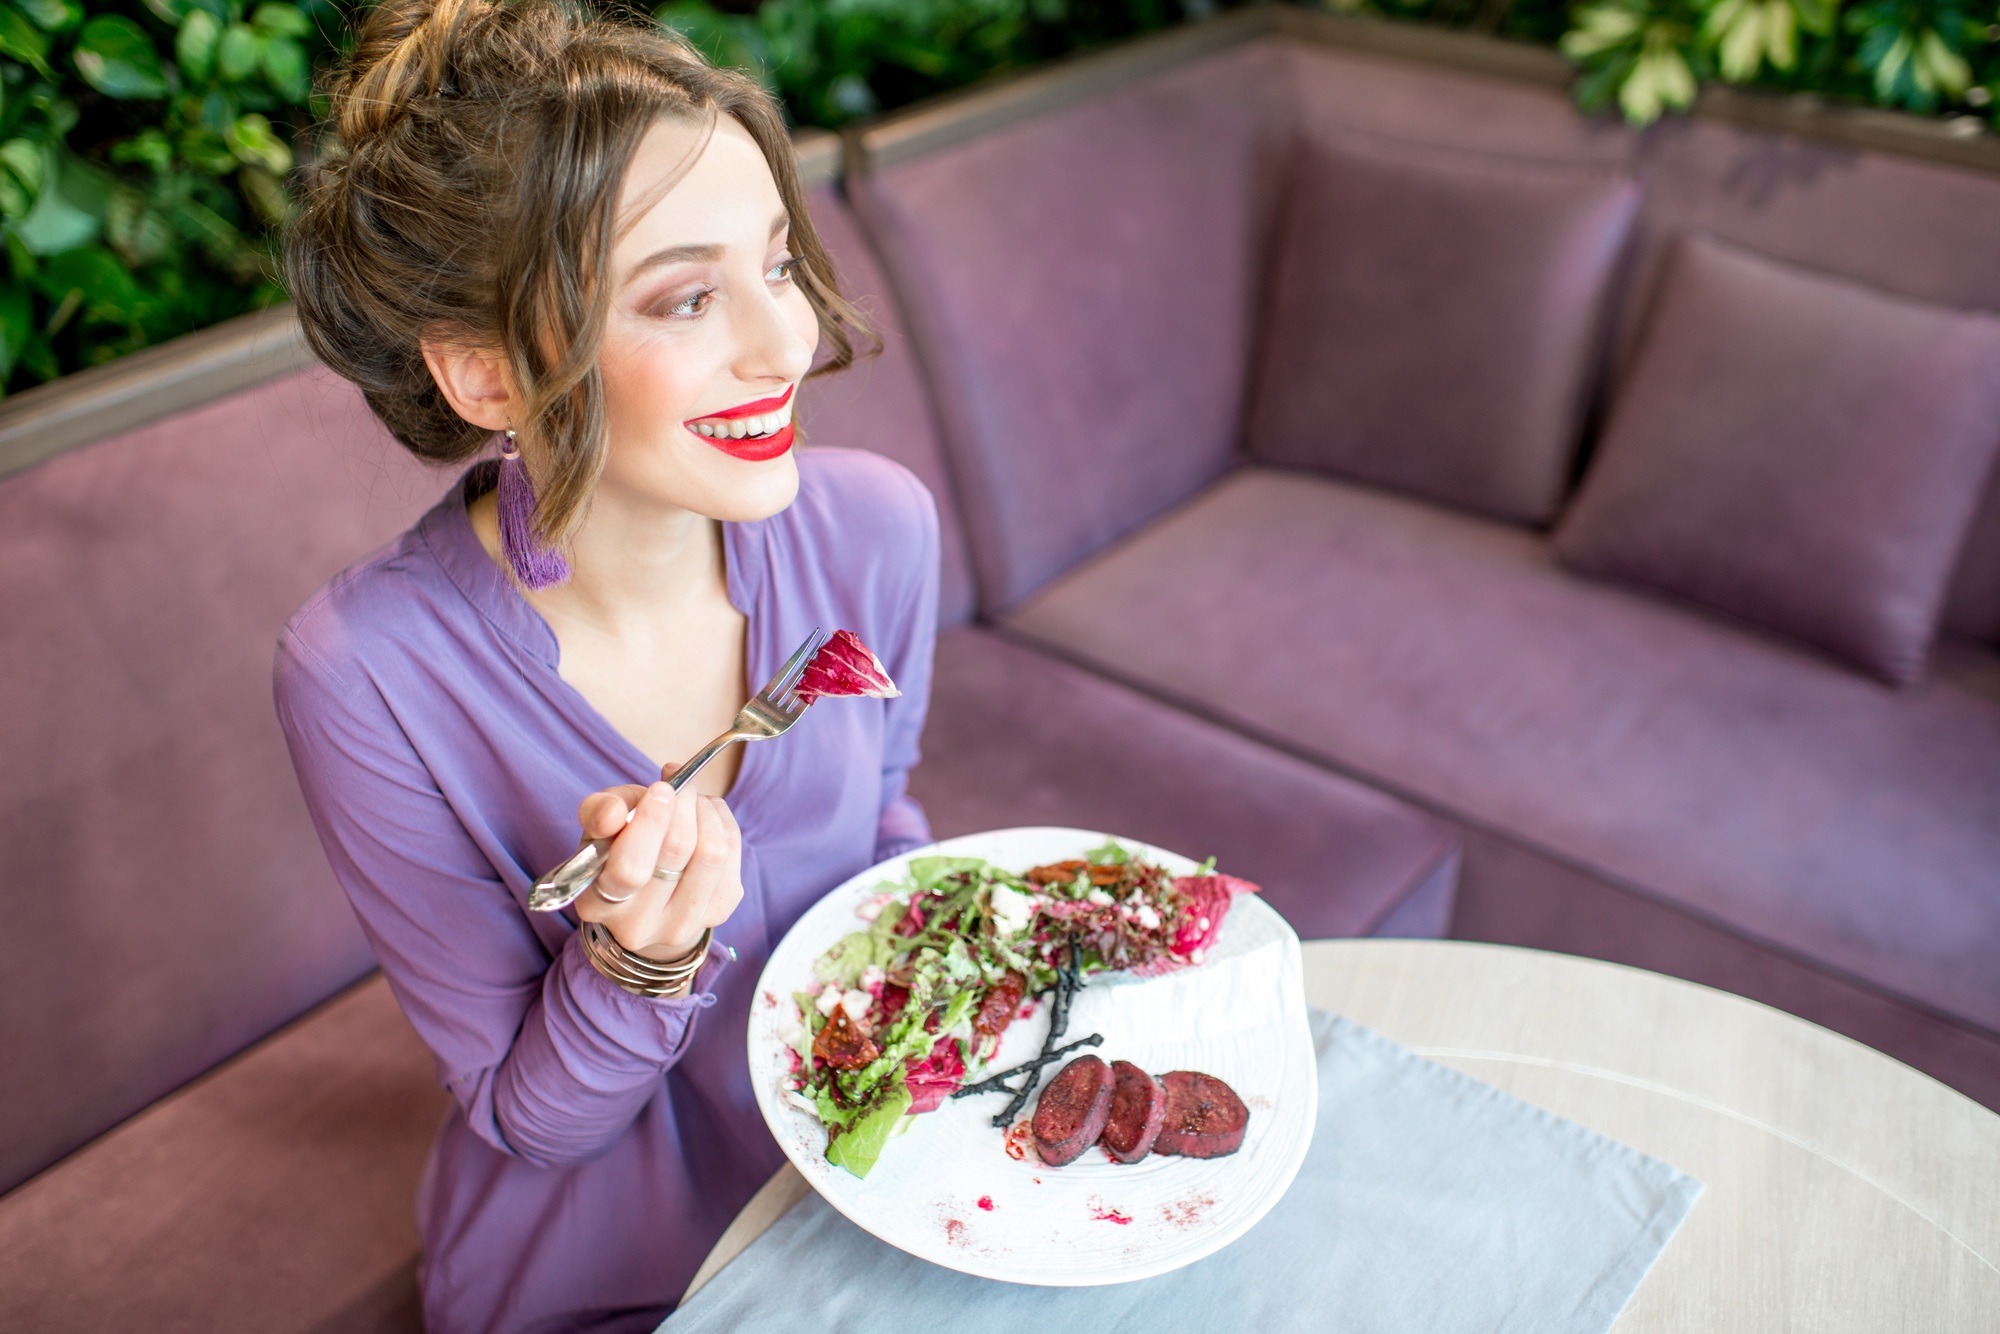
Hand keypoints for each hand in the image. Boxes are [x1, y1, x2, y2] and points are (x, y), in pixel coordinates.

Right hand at [570, 781, 743, 961]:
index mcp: (597, 905)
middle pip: (677, 851)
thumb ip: (598, 812)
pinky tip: (706, 817)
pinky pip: (732, 854)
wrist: (648, 890)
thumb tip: (613, 812)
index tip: (661, 788)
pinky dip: (723, 822)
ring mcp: (681, 925)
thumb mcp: (598, 827)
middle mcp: (637, 926)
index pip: (629, 868)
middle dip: (682, 805)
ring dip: (705, 811)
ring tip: (692, 799)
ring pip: (711, 852)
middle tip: (677, 786)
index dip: (650, 822)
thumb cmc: (618, 848)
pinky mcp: (717, 913)